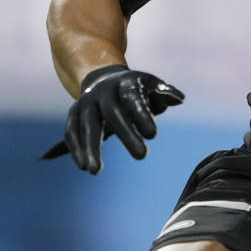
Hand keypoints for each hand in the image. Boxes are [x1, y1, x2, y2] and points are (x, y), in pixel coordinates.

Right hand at [40, 65, 184, 173]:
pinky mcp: (74, 114)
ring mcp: (86, 102)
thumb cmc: (136, 89)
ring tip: (95, 171)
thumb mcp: (152, 86)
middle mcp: (102, 92)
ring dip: (90, 148)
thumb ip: (164, 94)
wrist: (105, 80)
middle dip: (125, 135)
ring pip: (86, 125)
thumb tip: (178, 98)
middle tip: (142, 156)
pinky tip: (84, 166)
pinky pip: (72, 132)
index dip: (142, 115)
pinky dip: (76, 149)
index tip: (154, 135)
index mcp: (125, 83)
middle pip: (112, 114)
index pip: (133, 99)